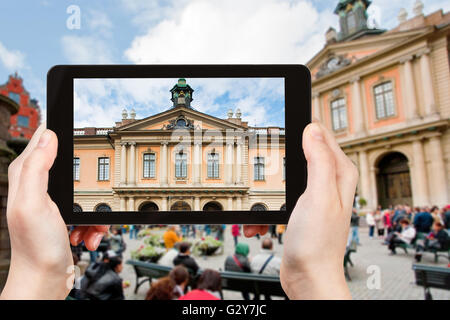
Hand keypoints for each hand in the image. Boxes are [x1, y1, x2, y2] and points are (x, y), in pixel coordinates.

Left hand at [0, 125, 108, 299]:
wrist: (44, 279)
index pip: (43, 139)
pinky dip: (94, 224)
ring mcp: (55, 201)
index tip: (81, 139)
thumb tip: (48, 134)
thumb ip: (37, 167)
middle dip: (89, 183)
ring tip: (88, 226)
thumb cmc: (35, 246)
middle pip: (74, 166)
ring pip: (88, 190)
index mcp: (27, 175)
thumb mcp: (33, 203)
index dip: (62, 134)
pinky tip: (87, 235)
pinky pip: (91, 211)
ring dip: (95, 210)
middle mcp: (39, 185)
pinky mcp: (67, 215)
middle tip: (92, 198)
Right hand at [245, 122, 357, 298]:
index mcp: (339, 175)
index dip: (305, 129)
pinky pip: (275, 202)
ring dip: (267, 193)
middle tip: (265, 168)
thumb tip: (312, 129)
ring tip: (259, 207)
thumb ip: (318, 160)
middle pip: (299, 157)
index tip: (285, 125)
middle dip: (279, 164)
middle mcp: (329, 184)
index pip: (323, 137)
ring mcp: (314, 199)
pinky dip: (265, 212)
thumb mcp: (318, 195)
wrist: (308, 278)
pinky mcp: (300, 213)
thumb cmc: (317, 243)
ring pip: (282, 180)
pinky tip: (260, 223)